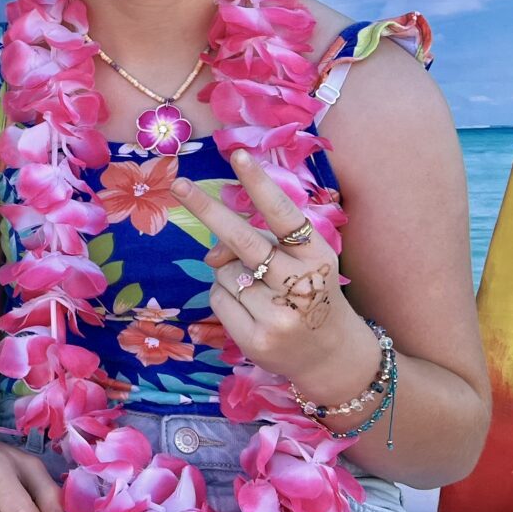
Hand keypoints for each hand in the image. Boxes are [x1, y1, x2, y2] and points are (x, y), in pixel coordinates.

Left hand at [170, 150, 370, 388]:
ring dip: (230, 273)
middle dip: (208, 209)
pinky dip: (226, 298)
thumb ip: (262, 245)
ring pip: (224, 272)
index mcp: (317, 255)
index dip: (260, 184)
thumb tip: (210, 254)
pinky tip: (252, 312)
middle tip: (180, 185)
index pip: (284, 214)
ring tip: (261, 292)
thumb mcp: (303, 263)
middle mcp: (300, 283)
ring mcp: (277, 315)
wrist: (332, 356)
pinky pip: (218, 299)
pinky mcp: (256, 339)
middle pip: (243, 240)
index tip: (239, 155)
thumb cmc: (311, 294)